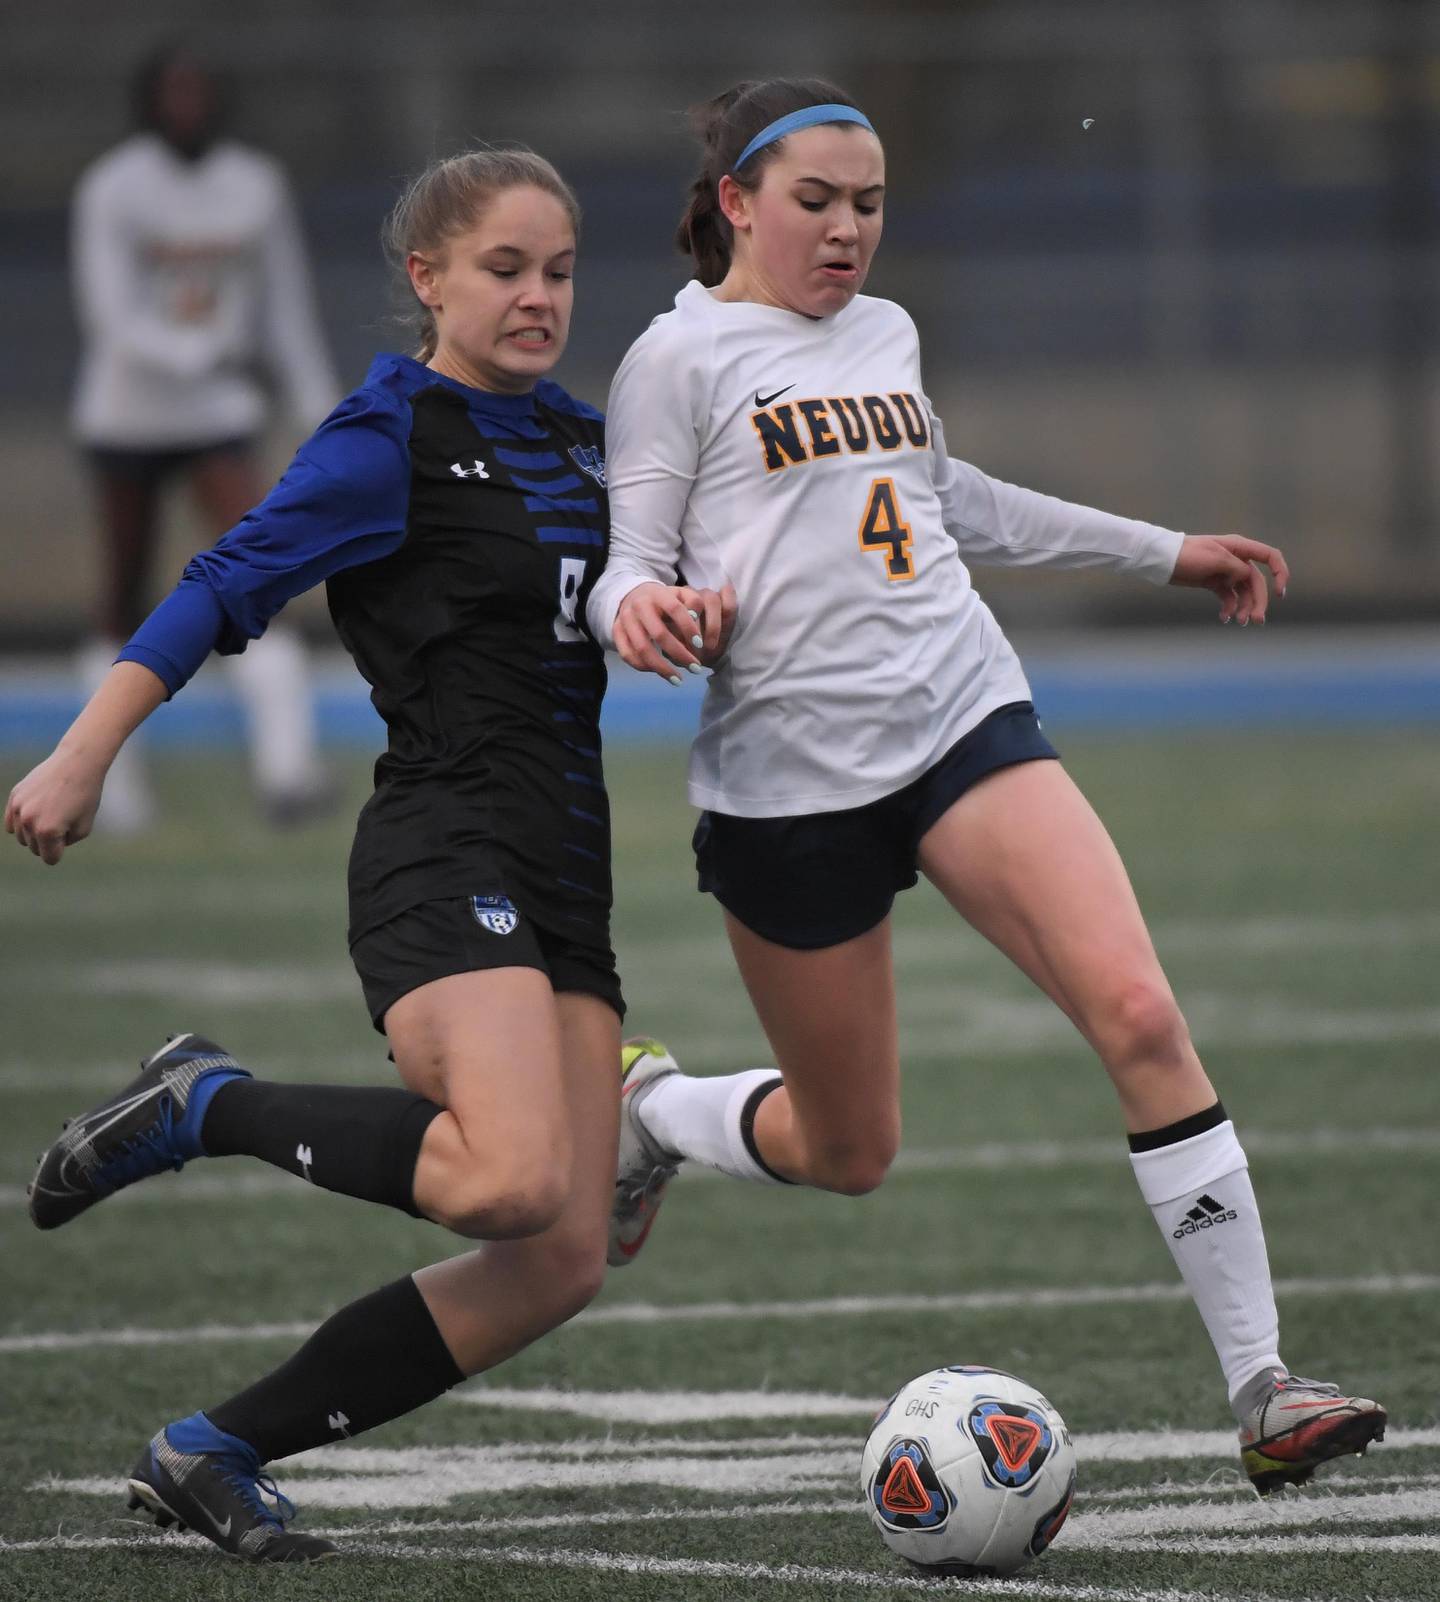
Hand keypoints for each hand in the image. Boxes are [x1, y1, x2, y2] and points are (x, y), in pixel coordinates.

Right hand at [4, 748, 107, 864]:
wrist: (77, 763)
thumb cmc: (85, 796)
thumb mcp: (84, 828)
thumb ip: (65, 843)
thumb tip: (48, 847)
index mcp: (48, 831)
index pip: (50, 858)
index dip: (61, 850)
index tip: (69, 834)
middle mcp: (28, 821)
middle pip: (34, 848)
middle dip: (49, 841)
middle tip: (64, 820)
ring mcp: (18, 808)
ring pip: (22, 837)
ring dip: (35, 833)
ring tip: (52, 814)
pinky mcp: (14, 797)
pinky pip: (11, 823)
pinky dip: (22, 823)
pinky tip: (35, 813)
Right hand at [613, 582, 737, 682]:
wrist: (634, 595)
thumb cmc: (665, 600)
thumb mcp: (681, 594)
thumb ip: (694, 603)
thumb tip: (696, 617)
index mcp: (658, 594)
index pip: (675, 609)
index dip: (688, 627)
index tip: (700, 645)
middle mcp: (639, 606)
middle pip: (659, 634)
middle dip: (679, 654)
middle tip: (696, 668)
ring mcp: (625, 620)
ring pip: (642, 648)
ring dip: (661, 668)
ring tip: (678, 680)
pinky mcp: (616, 632)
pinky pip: (627, 655)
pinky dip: (644, 667)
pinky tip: (660, 672)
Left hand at [1168, 533, 1288, 624]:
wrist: (1164, 560)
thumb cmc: (1189, 554)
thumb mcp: (1215, 558)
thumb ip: (1236, 567)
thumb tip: (1245, 577)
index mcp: (1240, 548)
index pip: (1270, 556)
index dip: (1280, 573)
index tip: (1280, 592)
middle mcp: (1236, 560)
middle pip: (1256, 582)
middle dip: (1259, 601)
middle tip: (1257, 621)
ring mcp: (1225, 572)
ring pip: (1243, 592)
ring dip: (1245, 608)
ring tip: (1240, 622)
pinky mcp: (1214, 583)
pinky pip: (1228, 597)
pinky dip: (1229, 608)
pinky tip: (1225, 618)